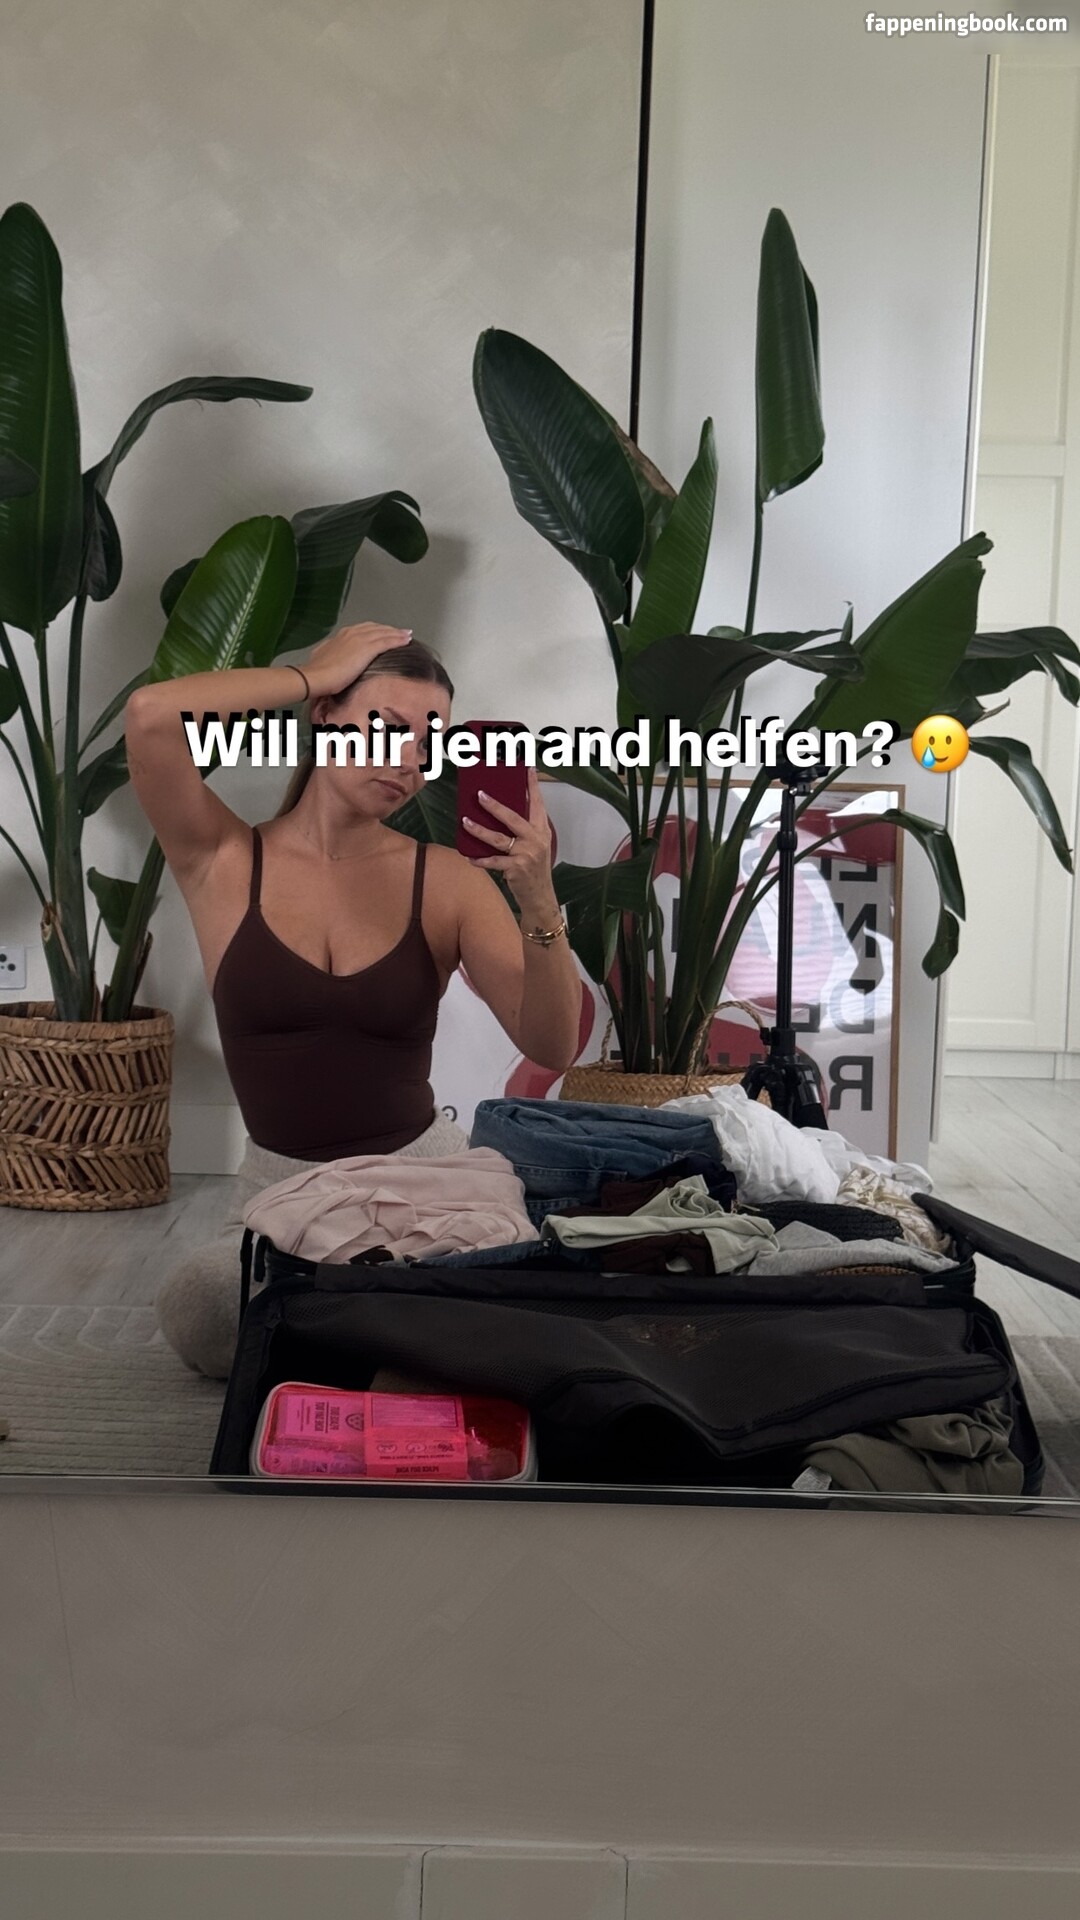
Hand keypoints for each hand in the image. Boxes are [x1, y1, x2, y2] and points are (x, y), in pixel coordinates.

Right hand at [305, 622, 412, 700]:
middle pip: (375, 628)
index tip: (382, 632)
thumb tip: (331, 659)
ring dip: (397, 633)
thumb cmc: (317, 673)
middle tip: (399, 631)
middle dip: (388, 629)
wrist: (315, 676)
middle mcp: (351, 633)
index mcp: (341, 636)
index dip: (375, 630)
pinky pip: (387, 641)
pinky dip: (398, 640)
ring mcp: (359, 639)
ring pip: (383, 633)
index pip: (362, 629)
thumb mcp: (322, 658)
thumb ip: (331, 654)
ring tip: (407, 634)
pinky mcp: (366, 648)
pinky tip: (406, 640)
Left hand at [462, 767, 558, 917]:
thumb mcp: (537, 846)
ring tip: (465, 822)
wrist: (540, 896)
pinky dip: (480, 860)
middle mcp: (535, 840)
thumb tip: (502, 812)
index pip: (538, 804)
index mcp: (541, 831)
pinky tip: (469, 857)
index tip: (528, 769)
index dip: (532, 787)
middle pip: (513, 818)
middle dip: (495, 806)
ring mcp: (526, 855)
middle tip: (480, 795)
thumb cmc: (535, 869)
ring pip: (498, 839)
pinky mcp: (516, 869)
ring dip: (480, 830)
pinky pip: (493, 862)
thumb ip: (525, 830)